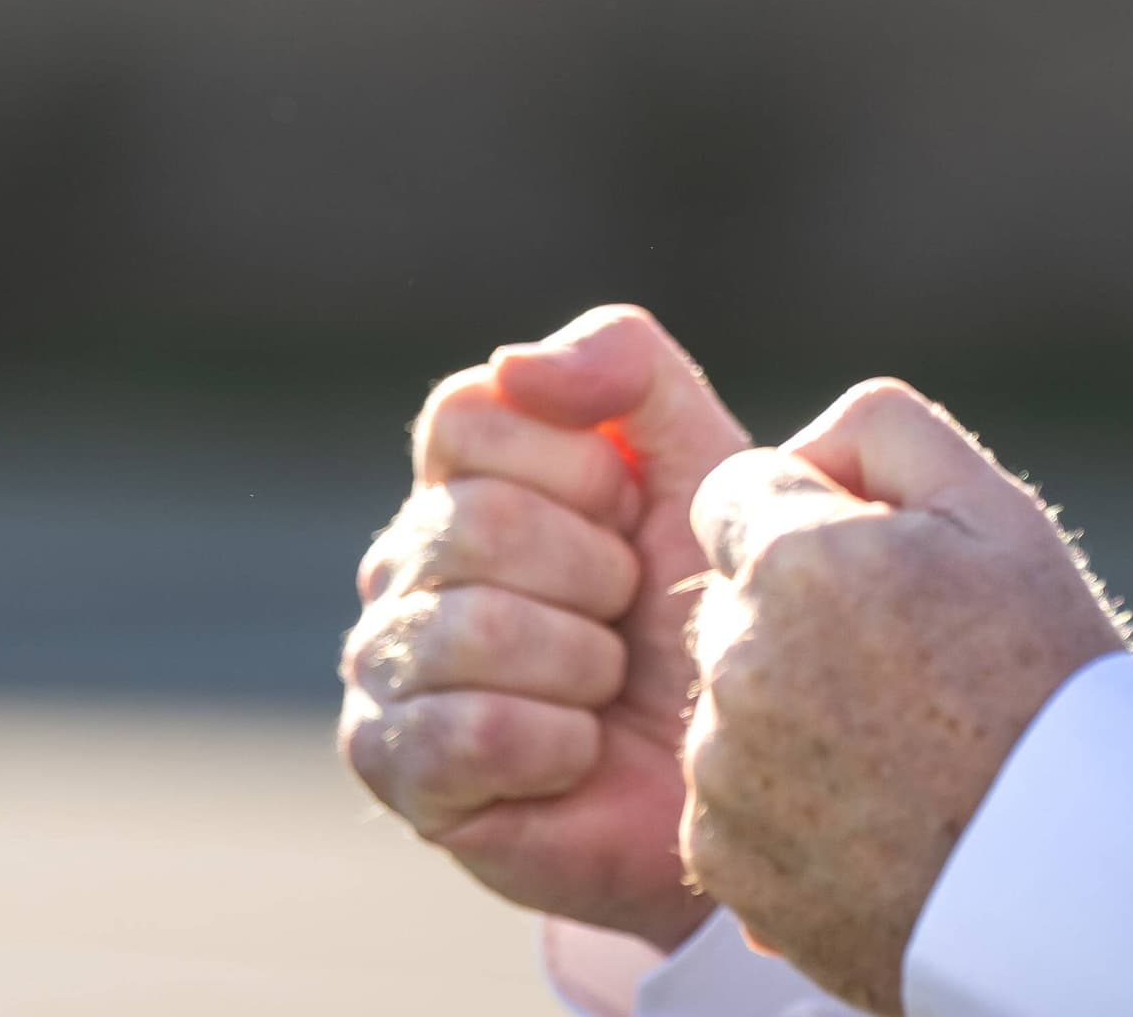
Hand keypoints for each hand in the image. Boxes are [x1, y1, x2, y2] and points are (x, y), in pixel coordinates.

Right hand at [342, 305, 753, 947]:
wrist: (748, 761)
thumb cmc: (716, 606)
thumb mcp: (702, 458)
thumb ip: (625, 364)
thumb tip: (513, 364)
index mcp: (461, 474)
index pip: (465, 415)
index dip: (581, 470)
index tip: (634, 517)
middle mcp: (402, 559)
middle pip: (476, 521)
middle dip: (597, 573)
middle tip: (629, 617)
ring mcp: (385, 663)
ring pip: (474, 628)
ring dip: (585, 665)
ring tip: (609, 685)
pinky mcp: (395, 767)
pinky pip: (468, 733)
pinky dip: (558, 744)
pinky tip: (581, 752)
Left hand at [681, 381, 1131, 1013]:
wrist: (1079, 873)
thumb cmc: (1049, 680)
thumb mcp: (995, 511)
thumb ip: (881, 428)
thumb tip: (799, 451)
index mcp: (794, 559)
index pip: (733, 494)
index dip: (811, 523)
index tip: (883, 575)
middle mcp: (737, 661)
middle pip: (729, 600)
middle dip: (795, 615)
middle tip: (908, 670)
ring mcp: (722, 771)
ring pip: (726, 701)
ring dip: (785, 709)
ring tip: (901, 752)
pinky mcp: (722, 861)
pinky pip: (725, 800)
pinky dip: (780, 803)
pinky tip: (872, 815)